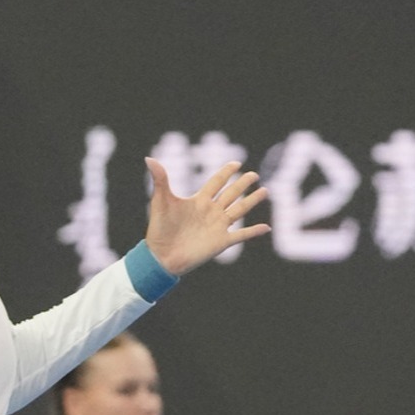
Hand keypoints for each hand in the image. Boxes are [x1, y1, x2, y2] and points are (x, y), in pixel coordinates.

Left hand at [143, 157, 270, 275]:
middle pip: (231, 194)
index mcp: (199, 200)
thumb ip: (160, 180)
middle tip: (254, 174)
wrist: (162, 255)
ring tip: (264, 191)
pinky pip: (241, 235)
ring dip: (252, 201)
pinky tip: (266, 227)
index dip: (226, 172)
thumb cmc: (159, 229)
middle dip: (243, 184)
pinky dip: (253, 232)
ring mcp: (217, 226)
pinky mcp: (221, 241)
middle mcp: (211, 211)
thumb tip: (149, 158)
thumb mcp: (160, 201)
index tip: (236, 163)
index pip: (216, 182)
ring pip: (239, 210)